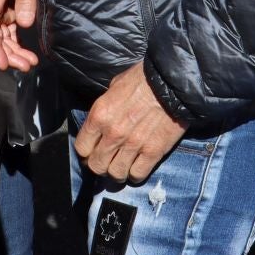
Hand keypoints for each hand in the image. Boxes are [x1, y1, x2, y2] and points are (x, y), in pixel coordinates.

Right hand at [0, 0, 40, 71]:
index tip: (4, 63)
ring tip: (30, 63)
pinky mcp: (9, 9)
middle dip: (9, 53)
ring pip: (3, 35)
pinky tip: (27, 53)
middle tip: (26, 65)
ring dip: (14, 50)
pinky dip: (17, 41)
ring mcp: (1, 8)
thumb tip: (24, 23)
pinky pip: (10, 30)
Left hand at [75, 63, 185, 185]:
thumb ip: (106, 108)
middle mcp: (113, 133)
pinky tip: (138, 166)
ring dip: (118, 172)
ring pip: (116, 174)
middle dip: (100, 166)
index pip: (81, 148)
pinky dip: (136, 174)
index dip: (86, 152)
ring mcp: (133, 144)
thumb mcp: (115, 86)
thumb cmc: (144, 79)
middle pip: (96, 166)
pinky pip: (137, 174)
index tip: (93, 151)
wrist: (172, 82)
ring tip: (123, 166)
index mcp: (100, 115)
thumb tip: (103, 120)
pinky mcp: (153, 152)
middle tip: (108, 161)